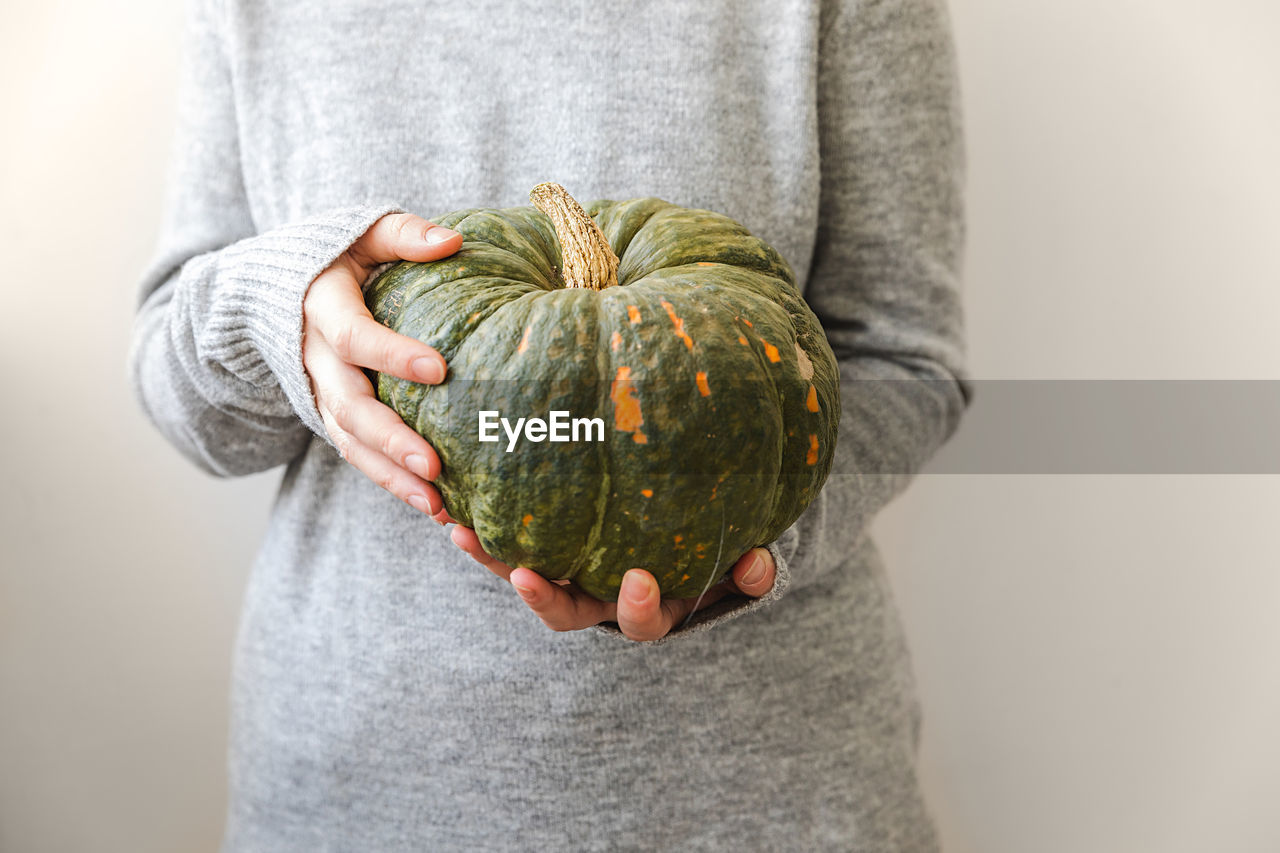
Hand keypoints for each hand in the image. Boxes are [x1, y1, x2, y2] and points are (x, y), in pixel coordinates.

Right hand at [303, 213, 462, 518]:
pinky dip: (390, 482)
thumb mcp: (360, 233)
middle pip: (349, 405)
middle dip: (391, 438)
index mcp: (320, 307)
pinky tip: (431, 507)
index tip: (439, 370)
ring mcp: (318, 392)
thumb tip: (453, 242)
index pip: (354, 336)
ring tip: (436, 504)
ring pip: (350, 441)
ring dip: (391, 476)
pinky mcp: (329, 416)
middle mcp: (314, 357)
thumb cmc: (334, 255)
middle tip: (435, 466)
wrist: (269, 291)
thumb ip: (402, 235)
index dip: (392, 354)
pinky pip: (357, 454)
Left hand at [451, 526, 776, 640]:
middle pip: (567, 611)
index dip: (638, 606)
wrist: (685, 531)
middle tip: (525, 576)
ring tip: (461, 534)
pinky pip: (509, 540)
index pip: (641, 620)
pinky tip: (451, 498)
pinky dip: (482, 526)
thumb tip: (758, 563)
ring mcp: (570, 572)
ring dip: (493, 560)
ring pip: (527, 575)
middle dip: (545, 596)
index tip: (640, 580)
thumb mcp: (739, 563)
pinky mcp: (545, 544)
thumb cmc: (714, 546)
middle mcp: (601, 596)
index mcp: (650, 604)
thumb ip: (751, 570)